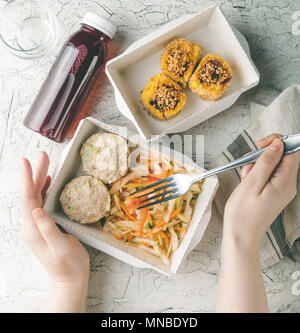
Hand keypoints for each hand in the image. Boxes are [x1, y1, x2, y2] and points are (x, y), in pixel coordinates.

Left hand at [20, 152, 89, 288]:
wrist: (69, 278)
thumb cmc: (68, 264)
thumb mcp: (61, 247)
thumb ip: (48, 229)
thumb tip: (37, 210)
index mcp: (32, 229)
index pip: (27, 199)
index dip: (27, 179)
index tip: (26, 162)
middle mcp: (31, 225)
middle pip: (30, 195)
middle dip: (35, 174)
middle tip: (42, 156)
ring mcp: (36, 226)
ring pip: (35, 197)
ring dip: (39, 180)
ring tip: (45, 164)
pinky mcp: (43, 226)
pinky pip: (40, 203)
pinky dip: (43, 190)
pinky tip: (47, 183)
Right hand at [223, 133, 299, 251]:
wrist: (241, 237)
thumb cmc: (243, 214)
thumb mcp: (251, 184)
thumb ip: (266, 162)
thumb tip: (278, 144)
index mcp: (285, 182)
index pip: (293, 150)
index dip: (277, 142)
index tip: (260, 145)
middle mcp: (288, 185)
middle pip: (283, 156)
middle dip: (263, 155)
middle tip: (249, 166)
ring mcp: (282, 190)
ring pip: (274, 165)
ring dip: (258, 165)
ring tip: (246, 178)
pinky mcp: (275, 193)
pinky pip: (269, 176)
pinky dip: (257, 174)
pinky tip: (248, 183)